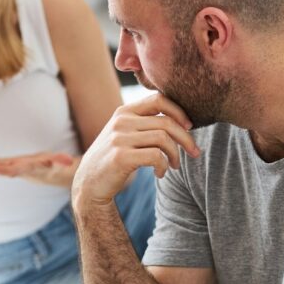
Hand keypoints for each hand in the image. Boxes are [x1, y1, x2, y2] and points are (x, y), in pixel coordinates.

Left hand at [0, 151, 77, 187]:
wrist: (49, 174)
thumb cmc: (55, 166)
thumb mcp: (60, 162)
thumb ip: (63, 161)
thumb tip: (70, 161)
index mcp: (26, 170)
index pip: (13, 171)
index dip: (2, 170)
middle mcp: (15, 171)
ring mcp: (9, 169)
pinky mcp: (4, 166)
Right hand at [72, 93, 199, 210]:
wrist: (89, 184)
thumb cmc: (114, 159)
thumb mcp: (124, 134)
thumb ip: (144, 124)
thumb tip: (182, 121)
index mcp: (124, 112)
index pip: (159, 99)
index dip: (179, 111)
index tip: (189, 127)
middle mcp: (121, 121)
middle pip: (166, 122)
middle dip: (186, 138)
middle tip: (194, 152)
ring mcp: (119, 138)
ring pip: (163, 139)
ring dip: (175, 154)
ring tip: (174, 165)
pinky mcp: (120, 157)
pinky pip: (155, 156)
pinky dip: (164, 166)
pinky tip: (160, 173)